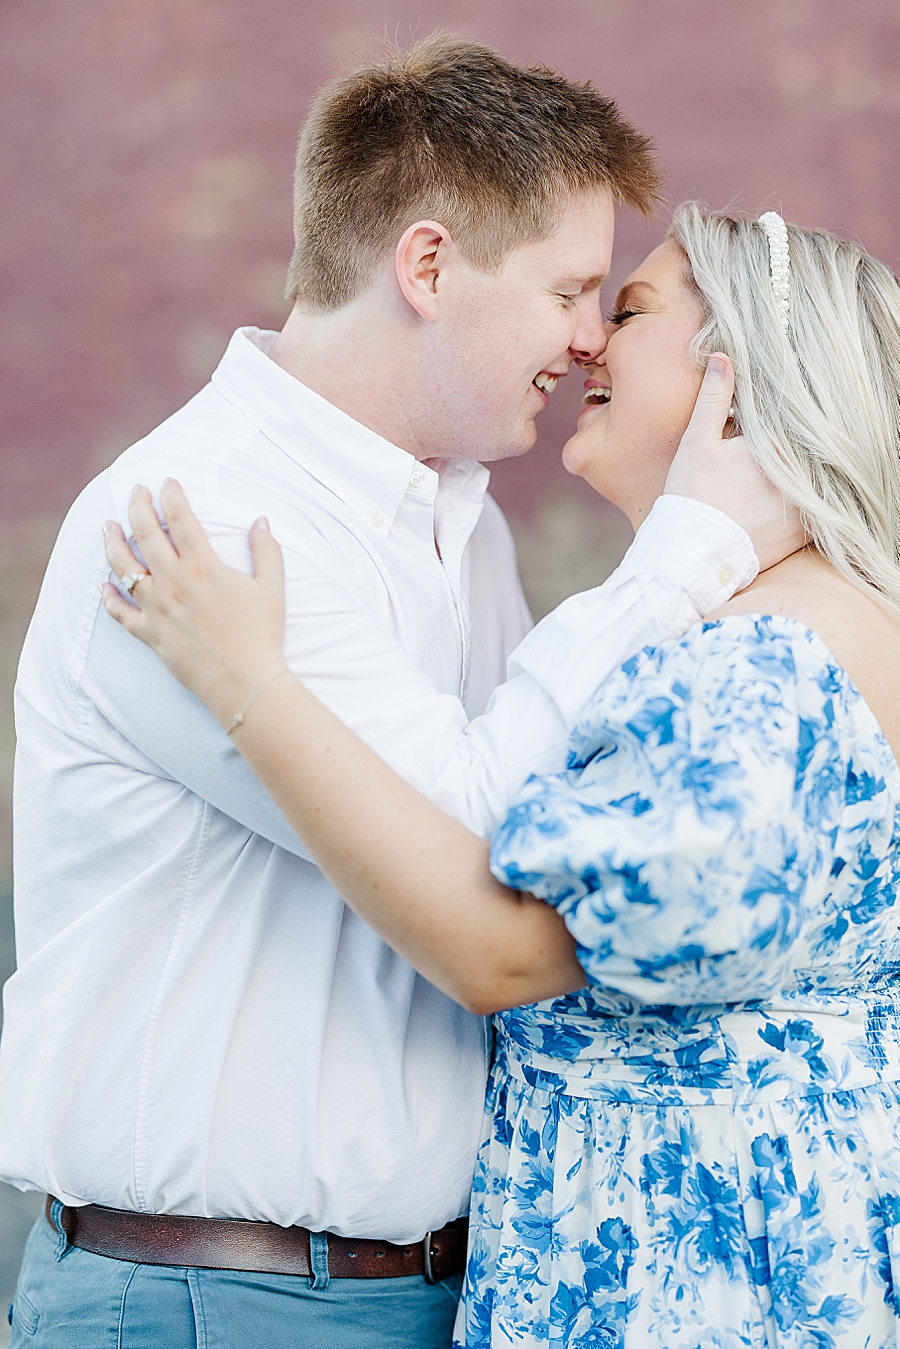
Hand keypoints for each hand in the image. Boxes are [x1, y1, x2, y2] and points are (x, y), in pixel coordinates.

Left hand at [102, 480, 287, 727]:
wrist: (244, 681)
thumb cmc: (262, 635)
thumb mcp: (272, 587)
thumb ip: (267, 550)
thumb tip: (261, 520)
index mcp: (204, 566)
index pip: (181, 518)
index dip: (172, 495)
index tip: (168, 481)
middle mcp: (174, 582)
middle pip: (146, 534)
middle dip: (138, 506)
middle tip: (136, 491)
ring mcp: (157, 608)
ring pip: (124, 568)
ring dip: (113, 542)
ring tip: (107, 525)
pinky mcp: (150, 634)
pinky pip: (121, 613)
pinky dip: (108, 598)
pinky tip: (102, 585)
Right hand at [664, 354, 804, 573]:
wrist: (692, 555)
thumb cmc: (692, 496)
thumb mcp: (697, 441)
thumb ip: (714, 398)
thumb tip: (723, 356)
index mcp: (776, 445)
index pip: (791, 421)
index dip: (783, 417)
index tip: (776, 414)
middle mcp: (798, 474)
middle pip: (806, 450)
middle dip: (797, 446)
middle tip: (783, 438)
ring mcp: (805, 505)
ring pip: (815, 479)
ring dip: (807, 474)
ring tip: (777, 475)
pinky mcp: (805, 533)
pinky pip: (819, 510)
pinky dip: (811, 503)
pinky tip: (789, 501)